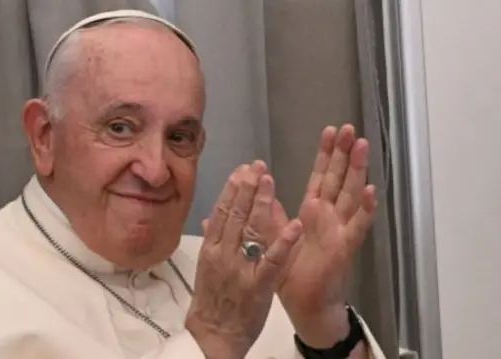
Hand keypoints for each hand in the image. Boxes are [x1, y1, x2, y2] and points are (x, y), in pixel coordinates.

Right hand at [185, 161, 303, 358]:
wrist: (213, 336)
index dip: (233, 188)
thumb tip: (209, 218)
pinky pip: (272, 260)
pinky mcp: (258, 284)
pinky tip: (295, 224)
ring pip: (251, 230)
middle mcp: (224, 254)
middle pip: (236, 214)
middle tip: (257, 165)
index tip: (242, 169)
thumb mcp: (205, 269)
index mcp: (211, 249)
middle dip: (247, 187)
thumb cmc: (211, 302)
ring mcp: (241, 268)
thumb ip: (211, 241)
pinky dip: (284, 241)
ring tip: (269, 181)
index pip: (222, 211)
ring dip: (261, 203)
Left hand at [276, 124, 376, 346]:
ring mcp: (340, 229)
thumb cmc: (292, 272)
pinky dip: (365, 209)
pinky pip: (357, 226)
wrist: (304, 303)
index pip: (320, 175)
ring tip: (362, 146)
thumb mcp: (275, 236)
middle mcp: (329, 215)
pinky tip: (371, 191)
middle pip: (338, 178)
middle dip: (344, 153)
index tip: (330, 130)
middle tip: (350, 127)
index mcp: (312, 210)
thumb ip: (270, 213)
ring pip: (350, 194)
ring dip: (357, 170)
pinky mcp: (345, 247)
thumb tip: (259, 187)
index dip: (325, 154)